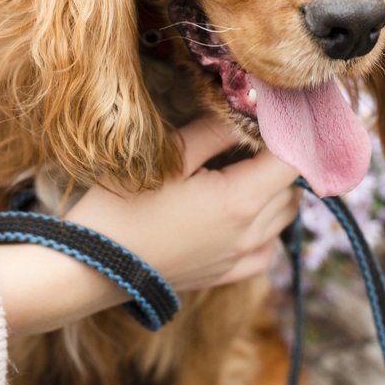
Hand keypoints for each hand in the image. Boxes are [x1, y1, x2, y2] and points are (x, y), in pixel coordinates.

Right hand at [0, 113, 300, 335]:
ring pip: (285, 215)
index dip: (287, 133)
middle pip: (291, 186)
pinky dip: (264, 224)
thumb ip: (217, 130)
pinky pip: (268, 245)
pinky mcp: (229, 275)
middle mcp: (252, 233)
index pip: (293, 159)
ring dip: (273, 190)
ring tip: (238, 172)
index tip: (270, 116)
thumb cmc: (124, 207)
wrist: (91, 267)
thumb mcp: (171, 156)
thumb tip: (250, 108)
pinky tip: (236, 211)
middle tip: (246, 139)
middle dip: (276, 158)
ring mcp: (243, 259)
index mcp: (241, 200)